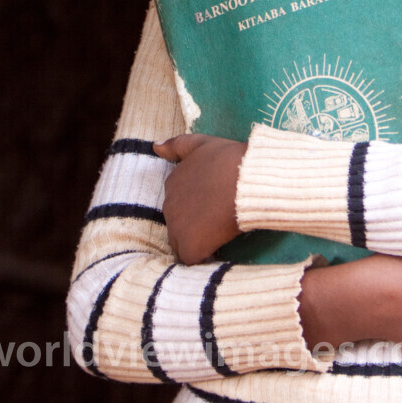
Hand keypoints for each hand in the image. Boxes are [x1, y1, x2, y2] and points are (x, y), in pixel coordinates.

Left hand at [152, 134, 246, 263]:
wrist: (246, 179)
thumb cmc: (229, 160)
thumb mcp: (201, 143)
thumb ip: (176, 145)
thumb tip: (155, 146)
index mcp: (172, 183)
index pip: (178, 204)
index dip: (196, 209)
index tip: (213, 207)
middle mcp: (169, 206)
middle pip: (178, 224)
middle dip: (194, 226)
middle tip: (218, 221)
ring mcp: (177, 227)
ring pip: (181, 243)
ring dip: (196, 242)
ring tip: (218, 237)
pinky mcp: (190, 246)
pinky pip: (191, 259)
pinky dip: (203, 257)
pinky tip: (217, 250)